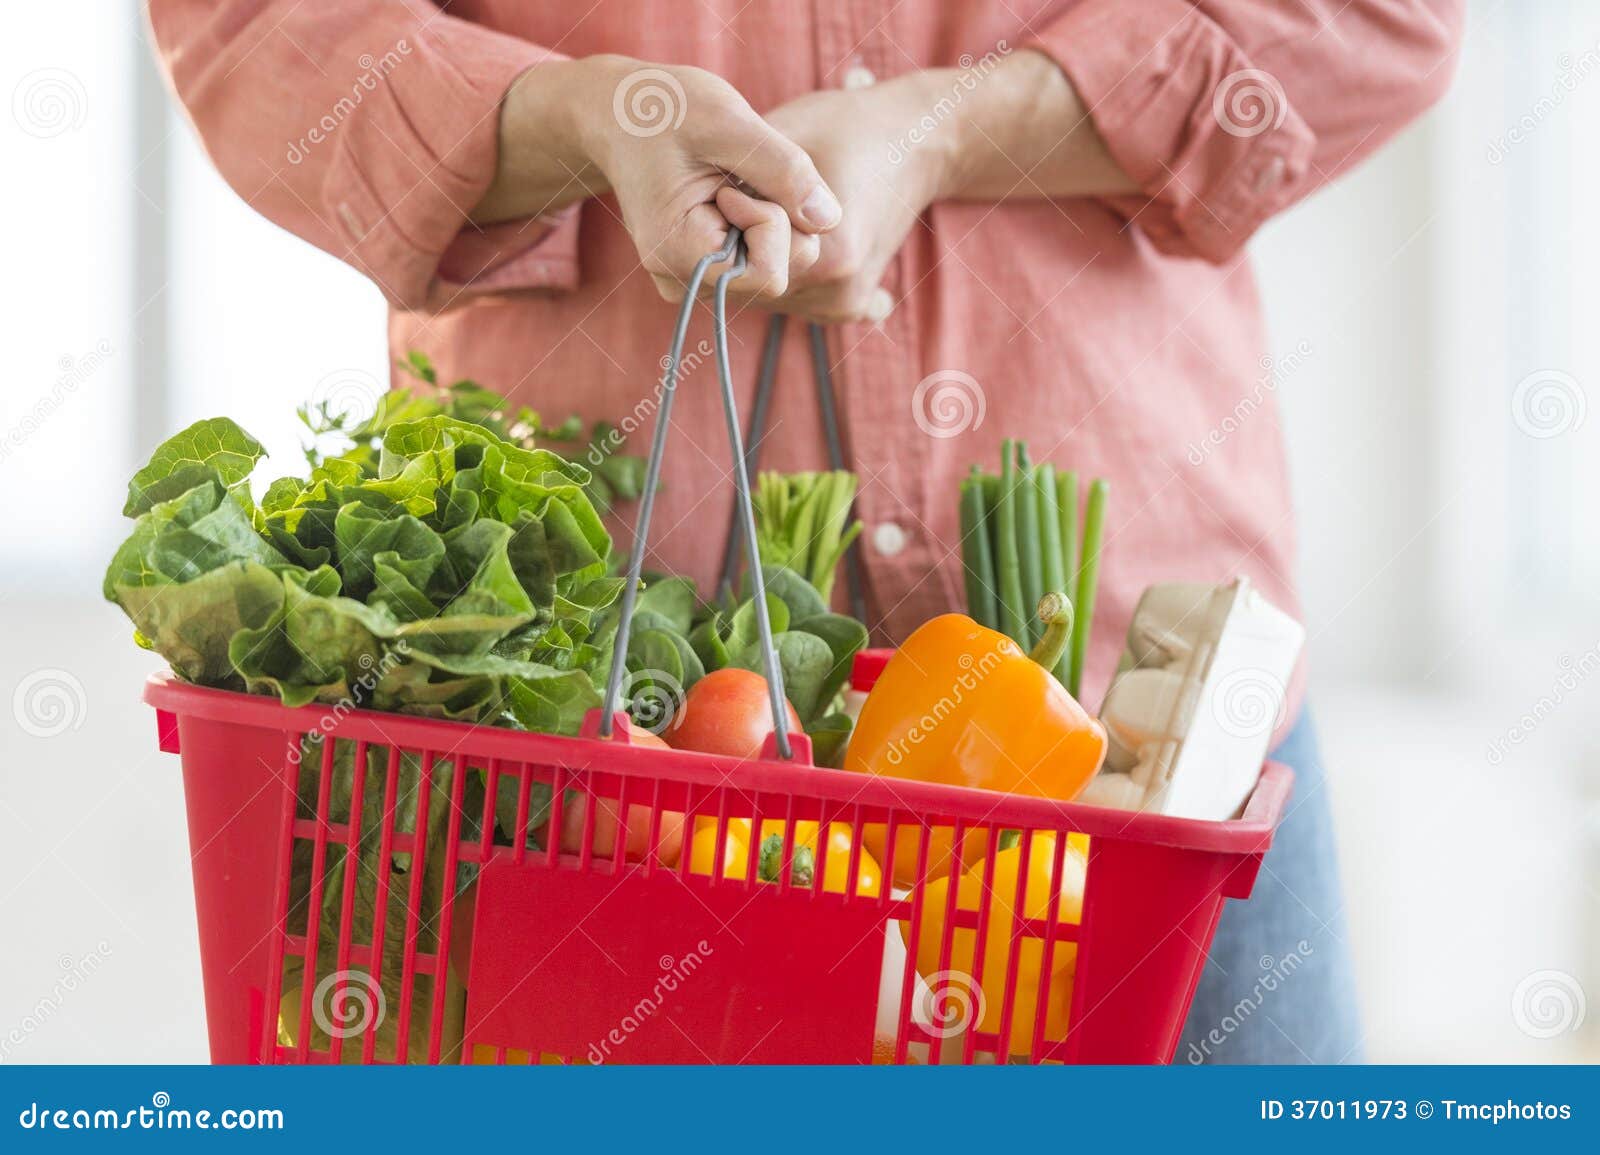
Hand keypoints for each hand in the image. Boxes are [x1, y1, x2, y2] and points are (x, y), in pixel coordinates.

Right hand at [477, 55, 841, 302]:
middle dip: (777, 219)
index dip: (771, 219)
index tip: (737, 178)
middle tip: (738, 175)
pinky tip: (727, 195)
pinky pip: (758, 259)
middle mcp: (681, 281)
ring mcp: (691, 280)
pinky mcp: (704, 270)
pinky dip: (758, 225)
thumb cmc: (666, 109)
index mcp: (676, 254)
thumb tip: (830, 219)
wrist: (619, 114)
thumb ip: (783, 170)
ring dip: (769, 218)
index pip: (768, 272)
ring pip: (773, 266)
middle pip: (776, 273)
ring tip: (730, 182)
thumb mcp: (728, 123)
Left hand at [752, 74, 956, 322]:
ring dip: (758, 259)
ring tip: (776, 215)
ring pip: (769, 293)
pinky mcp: (848, 304)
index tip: (734, 189)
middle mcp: (837, 290)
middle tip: (750, 200)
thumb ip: (744, 177)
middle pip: (753, 284)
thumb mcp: (787, 136)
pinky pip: (792, 298)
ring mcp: (844, 302)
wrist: (917, 143)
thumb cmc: (849, 127)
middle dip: (740, 245)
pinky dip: (783, 271)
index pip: (740, 264)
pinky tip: (792, 239)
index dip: (728, 224)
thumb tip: (694, 199)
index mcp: (828, 255)